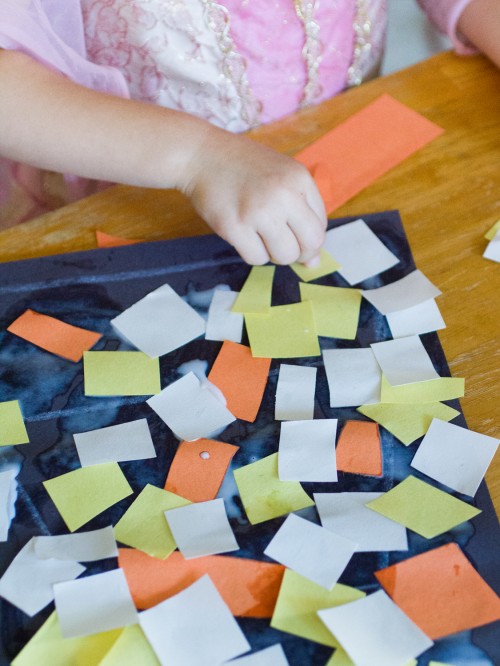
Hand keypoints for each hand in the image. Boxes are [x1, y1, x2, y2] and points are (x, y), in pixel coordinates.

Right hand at [180, 127, 326, 265]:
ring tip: (259, 235)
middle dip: (298, 253)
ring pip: (284, 256)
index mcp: (299, 179)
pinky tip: (244, 235)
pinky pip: (256, 259)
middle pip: (308, 245)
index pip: (320, 227)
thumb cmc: (244, 166)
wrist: (201, 155)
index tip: (294, 236)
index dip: (309, 239)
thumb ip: (303, 213)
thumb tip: (313, 263)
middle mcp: (283, 195)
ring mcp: (258, 212)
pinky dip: (252, 253)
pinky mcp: (234, 227)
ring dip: (273, 254)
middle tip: (281, 244)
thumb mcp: (282, 175)